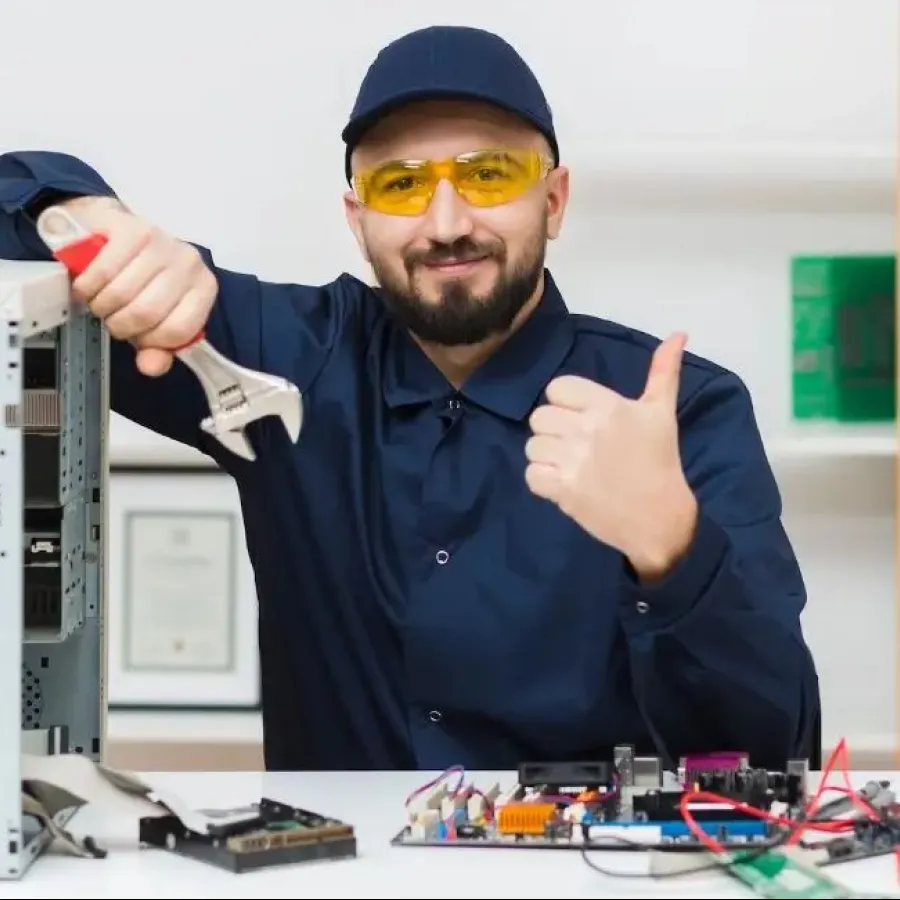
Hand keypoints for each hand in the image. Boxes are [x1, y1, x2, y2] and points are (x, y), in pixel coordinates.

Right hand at [56, 196, 217, 375]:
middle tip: (113, 317)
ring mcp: (162, 243)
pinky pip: (102, 271)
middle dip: (120, 324)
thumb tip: (152, 366)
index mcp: (204, 288)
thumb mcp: (155, 317)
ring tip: (101, 301)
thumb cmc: (141, 276)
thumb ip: (158, 348)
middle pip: (146, 313)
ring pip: (121, 294)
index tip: (138, 335)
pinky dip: (88, 286)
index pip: (179, 330)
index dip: (151, 340)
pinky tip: (89, 286)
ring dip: (101, 305)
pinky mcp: (132, 229)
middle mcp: (189, 263)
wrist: (114, 231)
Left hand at [525, 333, 697, 578]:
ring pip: (532, 446)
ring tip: (570, 464)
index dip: (565, 402)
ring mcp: (572, 461)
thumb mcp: (661, 412)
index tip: (583, 418)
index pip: (557, 388)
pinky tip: (563, 482)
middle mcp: (586, 430)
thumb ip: (663, 371)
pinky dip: (542, 481)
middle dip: (554, 430)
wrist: (660, 517)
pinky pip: (530, 475)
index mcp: (607, 406)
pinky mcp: (562, 490)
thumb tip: (678, 333)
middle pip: (540, 416)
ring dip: (546, 456)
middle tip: (576, 444)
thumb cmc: (660, 461)